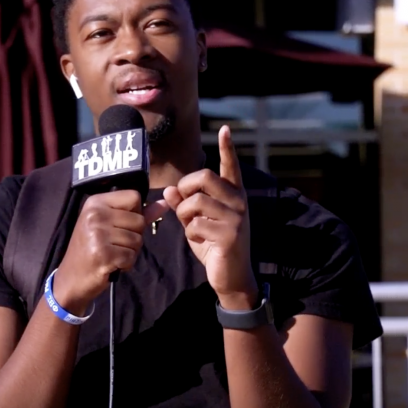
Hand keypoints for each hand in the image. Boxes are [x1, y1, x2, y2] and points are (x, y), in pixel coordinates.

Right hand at [54, 190, 168, 314]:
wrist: (71, 279)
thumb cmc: (92, 249)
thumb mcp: (110, 225)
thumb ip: (140, 213)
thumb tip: (165, 202)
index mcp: (95, 202)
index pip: (134, 196)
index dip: (135, 213)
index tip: (119, 225)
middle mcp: (95, 214)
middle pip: (139, 220)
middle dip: (134, 236)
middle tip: (114, 245)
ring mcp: (97, 234)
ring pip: (137, 240)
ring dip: (130, 252)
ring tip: (112, 254)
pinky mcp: (102, 254)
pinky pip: (131, 256)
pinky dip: (126, 264)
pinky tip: (111, 264)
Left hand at [164, 126, 257, 308]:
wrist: (232, 278)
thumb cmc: (214, 247)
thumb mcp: (197, 223)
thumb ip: (185, 205)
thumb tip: (169, 190)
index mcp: (234, 195)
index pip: (230, 166)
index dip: (227, 148)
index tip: (225, 129)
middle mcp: (239, 202)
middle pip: (205, 176)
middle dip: (186, 187)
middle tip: (183, 204)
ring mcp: (236, 217)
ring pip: (196, 200)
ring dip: (184, 214)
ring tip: (191, 227)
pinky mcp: (230, 234)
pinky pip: (196, 223)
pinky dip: (190, 232)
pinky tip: (200, 240)